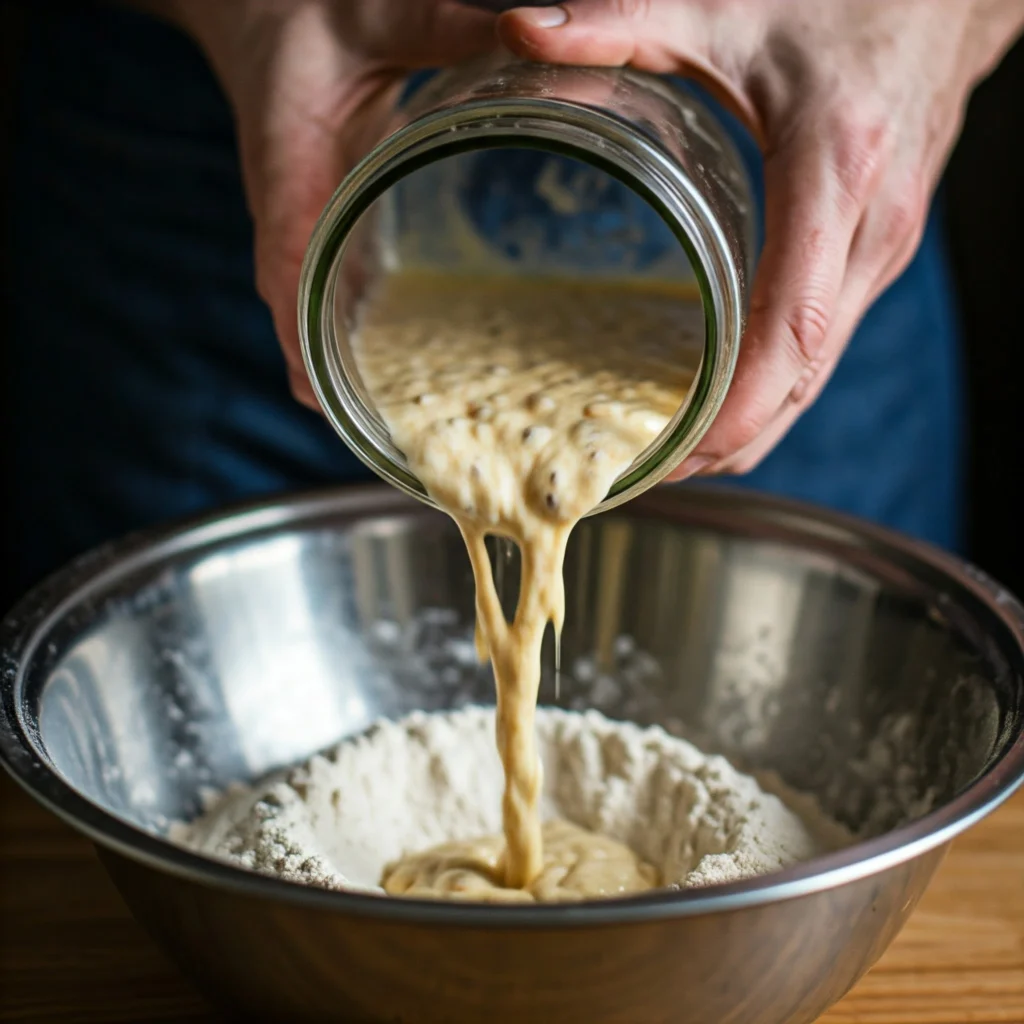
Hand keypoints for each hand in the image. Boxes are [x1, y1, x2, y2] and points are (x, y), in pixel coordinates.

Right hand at [166, 0, 497, 405]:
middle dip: (330, 379)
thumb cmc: (301, 12)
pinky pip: (331, 292)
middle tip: (389, 436)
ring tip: (403, 423)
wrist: (255, 14)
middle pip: (297, 318)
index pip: (284, 268)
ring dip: (344, 368)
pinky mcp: (323, 225)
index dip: (300, 336)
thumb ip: (439, 23)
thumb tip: (528, 34)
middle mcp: (291, 213)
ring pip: (312, 316)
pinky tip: (404, 365)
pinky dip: (357, 336)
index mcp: (290, 170)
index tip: (322, 396)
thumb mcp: (371, 15)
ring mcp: (305, 226)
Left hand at [500, 0, 1023, 475]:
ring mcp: (879, 252)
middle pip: (804, 377)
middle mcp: (868, 232)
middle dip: (729, 441)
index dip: (738, 408)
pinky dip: (773, 389)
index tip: (677, 456)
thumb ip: (624, 21)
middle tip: (648, 476)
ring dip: (752, 426)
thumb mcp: (727, 5)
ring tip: (674, 456)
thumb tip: (522, 30)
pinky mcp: (873, 256)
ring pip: (818, 375)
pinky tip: (721, 402)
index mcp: (833, 174)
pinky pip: (823, 347)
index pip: (791, 329)